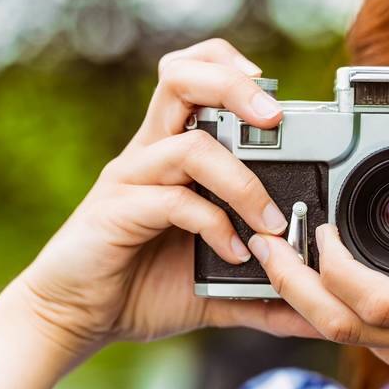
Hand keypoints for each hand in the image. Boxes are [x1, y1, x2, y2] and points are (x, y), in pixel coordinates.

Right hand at [18, 38, 317, 358]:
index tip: (279, 101)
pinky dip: (213, 224)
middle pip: (183, 79)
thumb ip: (262, 290)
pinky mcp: (117, 210)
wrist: (75, 318)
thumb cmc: (140, 288)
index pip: (194, 77)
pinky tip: (232, 254)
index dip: (233, 69)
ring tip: (271, 223)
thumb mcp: (215, 287)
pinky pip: (173, 200)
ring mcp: (132, 178)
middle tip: (275, 118)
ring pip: (190, 144)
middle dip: (234, 87)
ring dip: (242, 181)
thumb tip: (313, 309)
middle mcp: (151, 154)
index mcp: (173, 154)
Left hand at [247, 170, 388, 388]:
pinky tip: (340, 293)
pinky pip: (374, 348)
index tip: (322, 228)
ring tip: (290, 260)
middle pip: (340, 322)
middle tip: (267, 246)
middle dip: (292, 282)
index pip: (375, 299)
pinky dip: (345, 317)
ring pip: (349, 338)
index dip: (332, 265)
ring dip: (311, 300)